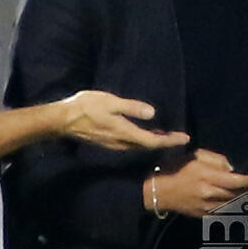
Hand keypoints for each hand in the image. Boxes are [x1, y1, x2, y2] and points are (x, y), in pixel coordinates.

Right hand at [57, 90, 188, 149]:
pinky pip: (131, 144)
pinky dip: (142, 140)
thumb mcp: (110, 102)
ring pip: (139, 146)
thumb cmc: (86, 107)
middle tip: (179, 138)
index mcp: (124, 133)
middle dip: (165, 142)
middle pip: (148, 146)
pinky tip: (144, 133)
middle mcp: (121, 142)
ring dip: (153, 142)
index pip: (152, 141)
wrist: (62, 120)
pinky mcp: (108, 142)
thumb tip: (152, 113)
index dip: (169, 141)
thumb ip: (131, 107)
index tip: (184, 138)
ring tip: (166, 136)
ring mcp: (113, 144)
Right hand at [149, 149, 247, 217]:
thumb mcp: (195, 156)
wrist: (157, 191)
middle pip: (240, 195)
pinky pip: (228, 213)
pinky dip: (241, 208)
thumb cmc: (175, 168)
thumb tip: (233, 168)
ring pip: (237, 206)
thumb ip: (216, 160)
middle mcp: (210, 194)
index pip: (236, 181)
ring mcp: (208, 208)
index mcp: (207, 177)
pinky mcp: (205, 216)